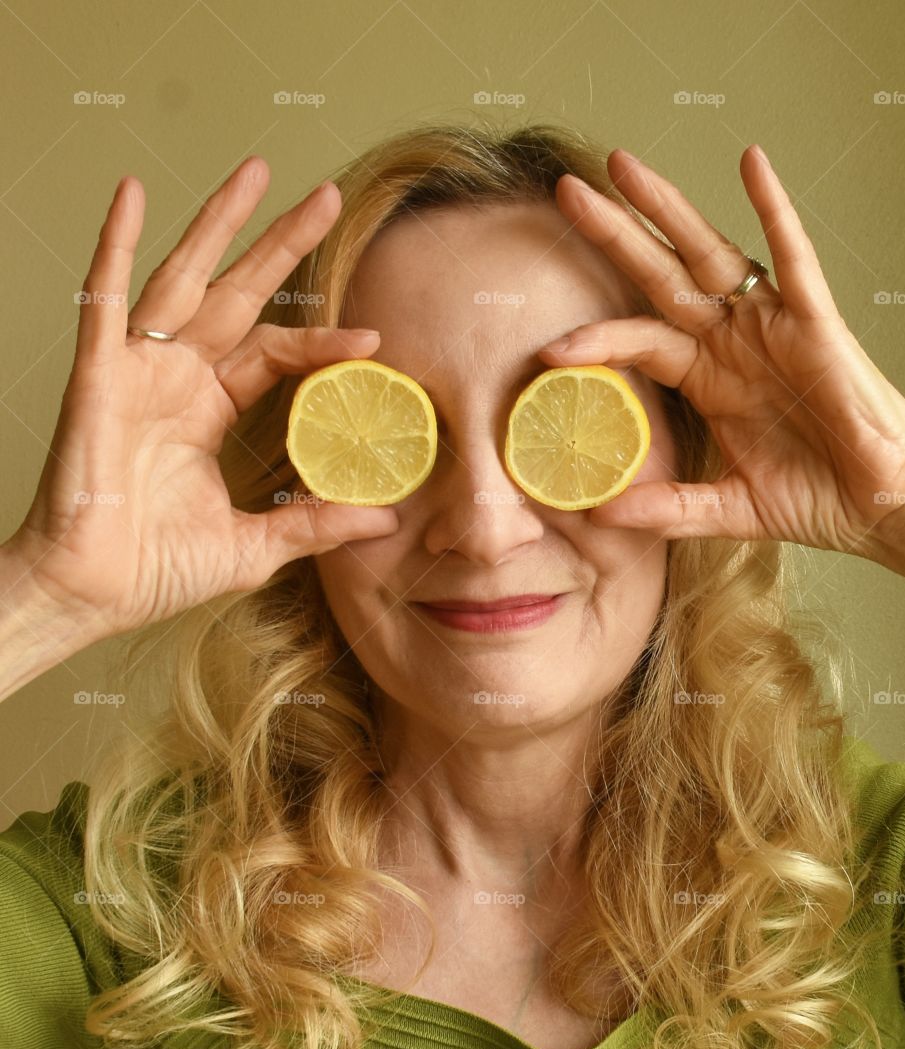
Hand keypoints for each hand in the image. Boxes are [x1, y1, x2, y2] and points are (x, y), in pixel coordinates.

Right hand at [6, 157, 397, 639]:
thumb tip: (383, 517)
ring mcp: (137, 369)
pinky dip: (115, 244)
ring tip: (256, 172)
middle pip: (238, 294)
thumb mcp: (254, 543)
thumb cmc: (157, 568)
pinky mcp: (99, 374)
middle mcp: (177, 378)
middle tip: (325, 196)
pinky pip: (106, 298)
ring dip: (218, 225)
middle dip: (279, 243)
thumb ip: (314, 523)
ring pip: (184, 278)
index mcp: (209, 409)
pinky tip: (131, 194)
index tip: (373, 336)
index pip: (275, 354)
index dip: (321, 340)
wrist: (93, 593)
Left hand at [537, 145, 904, 572]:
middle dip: (615, 234)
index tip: (547, 350)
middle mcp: (733, 341)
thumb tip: (600, 514)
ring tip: (623, 168)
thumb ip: (667, 507)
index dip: (596, 339)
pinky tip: (752, 165)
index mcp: (708, 379)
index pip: (639, 341)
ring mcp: (772, 326)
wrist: (881, 507)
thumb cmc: (813, 498)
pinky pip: (795, 258)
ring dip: (668, 210)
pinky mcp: (817, 323)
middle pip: (661, 276)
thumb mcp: (725, 508)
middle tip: (567, 192)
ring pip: (711, 254)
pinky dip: (775, 211)